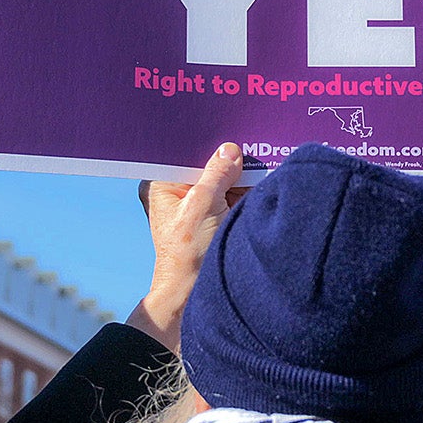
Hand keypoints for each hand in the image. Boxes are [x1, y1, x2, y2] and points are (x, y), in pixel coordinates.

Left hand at [128, 143, 244, 350]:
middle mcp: (177, 192)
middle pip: (205, 164)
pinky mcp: (215, 217)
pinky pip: (231, 196)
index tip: (225, 127)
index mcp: (161, 185)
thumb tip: (231, 151)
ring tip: (258, 154)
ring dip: (239, 174)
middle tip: (247, 137)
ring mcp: (198, 205)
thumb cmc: (187, 254)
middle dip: (225, 157)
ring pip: (222, 179)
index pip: (184, 153)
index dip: (205, 142)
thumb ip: (216, 175)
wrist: (194, 295)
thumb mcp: (202, 206)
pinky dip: (245, 190)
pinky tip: (261, 176)